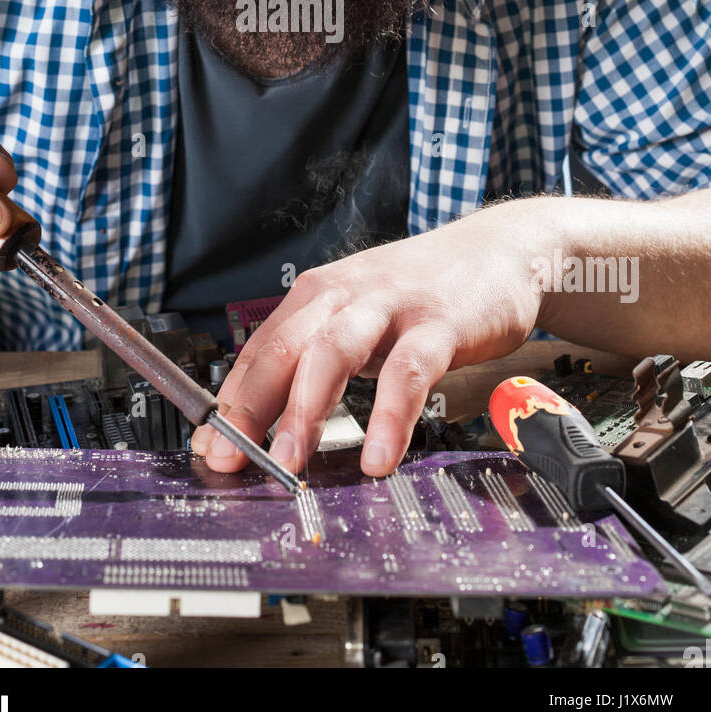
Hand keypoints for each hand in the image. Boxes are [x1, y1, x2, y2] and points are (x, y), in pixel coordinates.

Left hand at [191, 200, 544, 476]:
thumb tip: (275, 422)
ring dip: (305, 410)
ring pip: (332, 354)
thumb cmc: (424, 292)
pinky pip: (408, 372)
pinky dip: (389, 416)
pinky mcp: (438, 323)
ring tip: (290, 462)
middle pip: (282, 351)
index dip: (230, 403)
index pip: (260, 352)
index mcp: (318, 296)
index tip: (209, 450)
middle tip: (229, 459)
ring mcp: (390, 306)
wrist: (502, 250)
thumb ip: (321, 360)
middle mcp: (344, 294)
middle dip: (249, 408)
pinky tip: (378, 455)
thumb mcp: (361, 316)